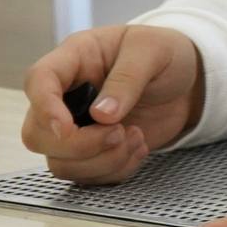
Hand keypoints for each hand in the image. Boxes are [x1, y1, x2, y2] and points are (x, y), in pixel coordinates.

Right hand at [19, 24, 204, 184]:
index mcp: (75, 58)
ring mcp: (78, 127)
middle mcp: (67, 95)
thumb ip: (127, 78)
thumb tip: (101, 115)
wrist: (189, 81)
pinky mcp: (93, 151)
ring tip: (136, 137)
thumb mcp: (153, 50)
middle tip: (119, 132)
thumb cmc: (166, 53)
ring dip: (101, 160)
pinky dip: (114, 170)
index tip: (67, 129)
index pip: (38, 81)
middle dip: (79, 145)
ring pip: (60, 163)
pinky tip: (139, 147)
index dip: (44, 108)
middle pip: (37, 134)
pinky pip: (87, 176)